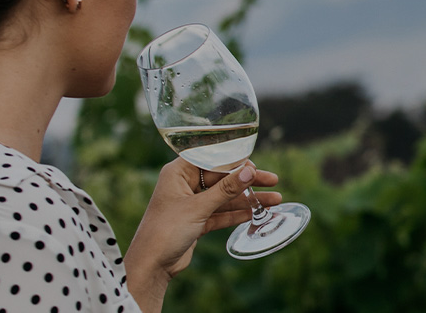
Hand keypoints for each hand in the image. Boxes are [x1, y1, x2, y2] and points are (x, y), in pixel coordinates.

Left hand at [123, 159, 282, 310]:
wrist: (151, 265)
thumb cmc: (165, 231)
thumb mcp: (198, 207)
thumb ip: (225, 189)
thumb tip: (249, 171)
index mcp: (178, 173)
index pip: (212, 159)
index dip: (235, 161)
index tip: (255, 167)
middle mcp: (184, 185)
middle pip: (222, 178)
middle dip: (247, 181)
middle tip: (273, 181)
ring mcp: (191, 204)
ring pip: (225, 197)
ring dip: (248, 199)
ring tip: (274, 200)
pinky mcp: (197, 221)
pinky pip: (222, 213)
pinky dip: (238, 213)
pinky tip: (257, 213)